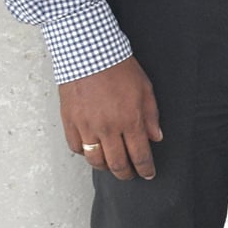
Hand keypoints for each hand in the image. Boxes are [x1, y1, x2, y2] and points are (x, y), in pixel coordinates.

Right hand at [60, 55, 162, 179]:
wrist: (90, 53)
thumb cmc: (119, 67)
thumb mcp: (145, 88)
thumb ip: (151, 115)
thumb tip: (156, 137)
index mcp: (130, 120)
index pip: (140, 155)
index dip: (145, 168)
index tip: (148, 174)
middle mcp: (108, 128)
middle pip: (118, 164)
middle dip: (127, 174)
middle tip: (131, 175)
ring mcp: (87, 127)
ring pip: (96, 160)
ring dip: (106, 167)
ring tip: (112, 165)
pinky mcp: (70, 122)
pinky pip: (76, 148)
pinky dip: (84, 153)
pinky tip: (92, 150)